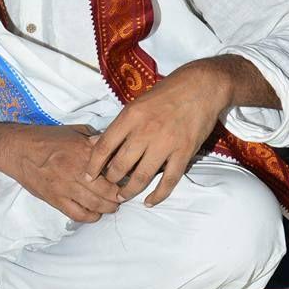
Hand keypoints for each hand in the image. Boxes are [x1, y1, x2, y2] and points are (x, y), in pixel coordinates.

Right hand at [0, 124, 122, 222]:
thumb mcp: (74, 131)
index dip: (124, 176)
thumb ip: (94, 140)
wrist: (17, 149)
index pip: (113, 168)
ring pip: (95, 205)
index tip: (129, 178)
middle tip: (123, 195)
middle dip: (119, 196)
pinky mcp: (55, 199)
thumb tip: (114, 146)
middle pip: (108, 191)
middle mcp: (77, 170)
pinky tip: (95, 214)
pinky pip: (78, 214)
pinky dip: (90, 217)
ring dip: (108, 208)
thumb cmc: (46, 138)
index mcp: (83, 151)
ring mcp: (65, 187)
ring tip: (112, 206)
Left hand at [85, 60, 233, 205]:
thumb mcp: (136, 103)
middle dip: (110, 180)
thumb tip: (97, 143)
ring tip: (122, 197)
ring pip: (141, 176)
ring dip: (129, 191)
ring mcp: (165, 144)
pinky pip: (169, 180)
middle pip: (120, 165)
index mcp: (130, 117)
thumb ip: (120, 125)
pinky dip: (158, 194)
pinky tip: (149, 201)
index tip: (87, 177)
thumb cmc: (166, 93)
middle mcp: (145, 131)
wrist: (201, 87)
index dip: (93, 166)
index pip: (104, 147)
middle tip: (107, 187)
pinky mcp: (184, 153)